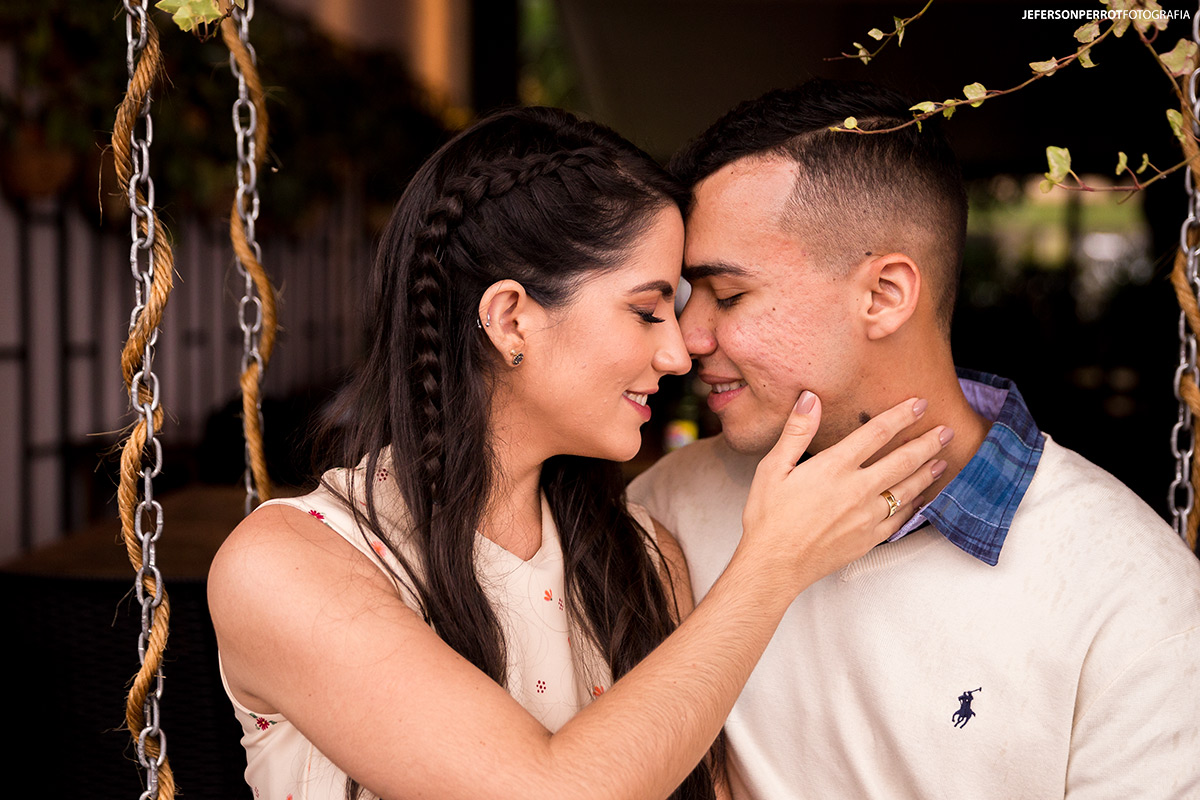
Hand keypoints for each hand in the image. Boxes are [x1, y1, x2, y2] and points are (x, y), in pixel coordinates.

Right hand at [740, 391, 949, 591]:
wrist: (774, 564)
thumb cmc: (768, 516)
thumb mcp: (773, 467)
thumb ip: (796, 431)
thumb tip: (810, 398)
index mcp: (834, 467)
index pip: (877, 433)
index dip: (901, 416)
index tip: (919, 404)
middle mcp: (857, 489)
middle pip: (903, 460)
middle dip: (928, 442)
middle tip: (946, 431)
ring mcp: (867, 516)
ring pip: (907, 489)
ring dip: (927, 472)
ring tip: (942, 460)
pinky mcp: (869, 539)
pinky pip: (901, 519)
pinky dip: (915, 506)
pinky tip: (922, 498)